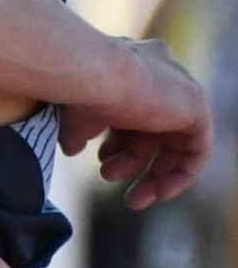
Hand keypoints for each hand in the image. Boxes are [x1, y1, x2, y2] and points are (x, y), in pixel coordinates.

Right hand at [62, 38, 209, 208]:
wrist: (94, 73)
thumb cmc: (80, 90)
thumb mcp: (75, 117)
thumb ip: (78, 133)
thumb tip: (71, 150)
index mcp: (134, 69)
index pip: (134, 115)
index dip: (118, 145)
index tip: (100, 161)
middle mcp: (162, 76)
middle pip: (153, 132)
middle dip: (131, 163)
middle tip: (111, 180)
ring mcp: (182, 91)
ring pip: (173, 145)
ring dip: (152, 176)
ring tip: (131, 198)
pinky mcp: (197, 108)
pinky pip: (197, 151)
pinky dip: (180, 176)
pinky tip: (160, 194)